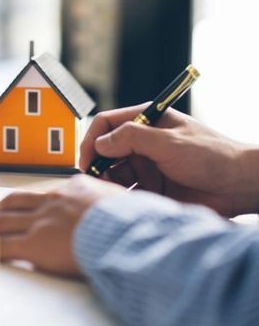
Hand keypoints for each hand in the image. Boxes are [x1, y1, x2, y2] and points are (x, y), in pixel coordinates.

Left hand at [0, 175, 124, 276]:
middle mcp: (54, 201)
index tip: (26, 206)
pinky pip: (5, 245)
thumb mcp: (128, 204)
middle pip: (16, 201)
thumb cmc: (137, 224)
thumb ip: (114, 205)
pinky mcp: (35, 243)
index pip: (47, 193)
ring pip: (3, 220)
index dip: (33, 201)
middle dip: (1, 209)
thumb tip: (127, 212)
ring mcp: (42, 221)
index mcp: (76, 188)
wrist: (130, 234)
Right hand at [80, 104, 258, 216]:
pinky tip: (125, 203)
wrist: (239, 187)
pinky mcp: (151, 188)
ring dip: (109, 183)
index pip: (107, 124)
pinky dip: (121, 197)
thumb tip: (99, 143)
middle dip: (98, 165)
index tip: (86, 159)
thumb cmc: (212, 156)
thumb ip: (131, 138)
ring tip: (111, 195)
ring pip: (114, 173)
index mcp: (146, 122)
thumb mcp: (169, 141)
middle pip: (106, 151)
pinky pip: (126, 192)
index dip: (92, 139)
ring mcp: (147, 165)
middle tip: (94, 182)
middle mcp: (143, 143)